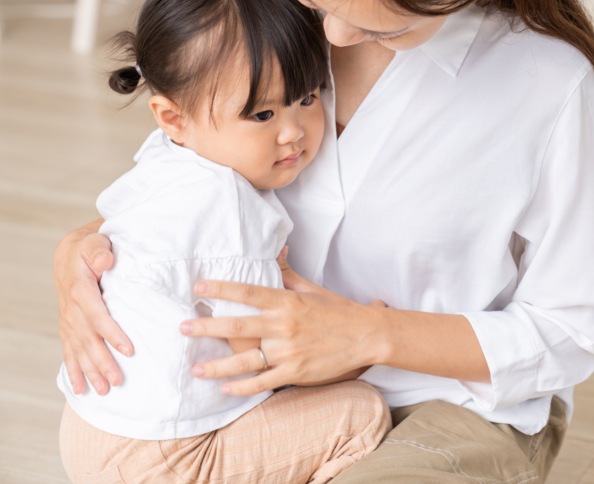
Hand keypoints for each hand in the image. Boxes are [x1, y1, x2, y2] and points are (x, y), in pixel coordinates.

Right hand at [54, 220, 132, 394]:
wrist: (72, 251)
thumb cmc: (90, 246)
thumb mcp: (95, 241)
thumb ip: (99, 250)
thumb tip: (106, 259)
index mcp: (80, 288)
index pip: (97, 315)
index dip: (112, 333)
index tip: (129, 350)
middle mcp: (71, 308)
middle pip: (88, 339)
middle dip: (102, 362)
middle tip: (118, 381)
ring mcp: (68, 320)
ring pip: (79, 349)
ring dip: (91, 371)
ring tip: (105, 390)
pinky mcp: (69, 326)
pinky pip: (70, 351)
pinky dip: (74, 370)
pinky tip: (80, 389)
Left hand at [182, 248, 387, 395]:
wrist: (366, 336)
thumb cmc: (338, 311)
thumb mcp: (312, 289)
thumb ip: (288, 274)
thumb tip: (277, 250)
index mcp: (287, 302)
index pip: (248, 293)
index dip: (221, 289)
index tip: (199, 288)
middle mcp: (284, 326)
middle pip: (237, 327)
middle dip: (206, 328)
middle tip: (182, 327)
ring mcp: (289, 351)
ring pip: (245, 361)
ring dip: (216, 365)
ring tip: (195, 367)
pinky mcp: (295, 372)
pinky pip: (262, 382)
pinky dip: (241, 387)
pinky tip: (224, 388)